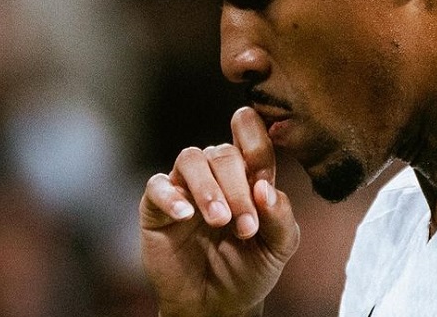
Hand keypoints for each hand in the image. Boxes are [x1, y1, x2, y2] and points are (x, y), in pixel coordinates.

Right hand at [140, 107, 299, 316]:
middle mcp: (218, 175)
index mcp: (250, 175)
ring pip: (191, 158)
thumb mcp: (279, 246)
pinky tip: (185, 215)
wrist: (218, 306)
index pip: (252, 137)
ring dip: (208, 187)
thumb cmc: (251, 269)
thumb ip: (280, 215)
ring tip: (220, 220)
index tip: (265, 173)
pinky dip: (171, 196)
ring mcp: (186, 188)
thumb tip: (265, 189)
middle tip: (246, 226)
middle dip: (237, 189)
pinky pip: (156, 185)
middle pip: (224, 153)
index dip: (257, 138)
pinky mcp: (156, 208)